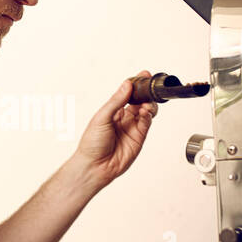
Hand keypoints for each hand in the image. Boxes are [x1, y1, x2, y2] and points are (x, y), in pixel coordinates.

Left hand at [71, 70, 158, 189]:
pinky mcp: (139, 137)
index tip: (143, 75)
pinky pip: (147, 123)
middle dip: (146, 92)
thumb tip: (126, 85)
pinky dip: (148, 115)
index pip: (127, 94)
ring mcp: (132, 127)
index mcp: (112, 111)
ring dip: (148, 104)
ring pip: (146, 110)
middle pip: (140, 100)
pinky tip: (145, 112)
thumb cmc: (92, 144)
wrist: (95, 166)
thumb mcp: (102, 117)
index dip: (136, 85)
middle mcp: (124, 118)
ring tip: (145, 103)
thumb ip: (116, 101)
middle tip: (149, 86)